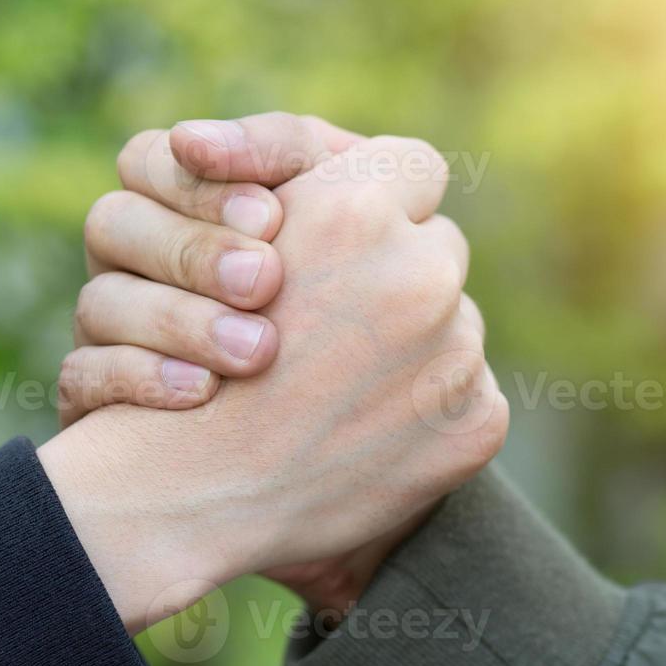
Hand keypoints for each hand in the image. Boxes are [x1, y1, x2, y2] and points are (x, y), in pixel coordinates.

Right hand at [41, 126, 508, 632]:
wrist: (194, 498)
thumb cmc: (190, 367)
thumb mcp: (219, 249)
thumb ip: (306, 204)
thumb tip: (353, 199)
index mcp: (353, 213)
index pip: (412, 167)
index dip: (380, 198)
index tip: (352, 240)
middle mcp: (418, 272)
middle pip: (438, 249)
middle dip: (398, 277)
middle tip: (340, 323)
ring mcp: (457, 352)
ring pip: (454, 326)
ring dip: (412, 349)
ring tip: (342, 391)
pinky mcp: (475, 423)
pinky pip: (467, 398)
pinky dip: (427, 414)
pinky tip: (365, 436)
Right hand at [60, 112, 359, 425]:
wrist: (319, 460)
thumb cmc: (357, 330)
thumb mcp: (364, 239)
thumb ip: (343, 170)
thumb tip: (291, 150)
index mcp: (179, 207)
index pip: (158, 159)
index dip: (208, 178)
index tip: (273, 216)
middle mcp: (132, 264)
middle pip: (113, 220)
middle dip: (196, 249)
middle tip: (267, 280)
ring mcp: (108, 336)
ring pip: (97, 301)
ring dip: (178, 318)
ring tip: (256, 352)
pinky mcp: (97, 408)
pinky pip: (82, 379)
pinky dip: (140, 379)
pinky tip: (204, 392)